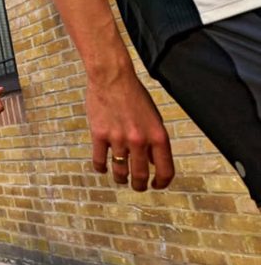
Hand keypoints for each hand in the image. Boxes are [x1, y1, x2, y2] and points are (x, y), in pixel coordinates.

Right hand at [86, 68, 173, 191]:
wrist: (112, 77)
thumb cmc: (134, 95)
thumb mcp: (153, 117)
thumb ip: (154, 140)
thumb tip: (152, 162)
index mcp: (158, 136)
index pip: (165, 170)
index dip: (162, 183)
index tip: (156, 185)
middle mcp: (139, 141)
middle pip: (140, 175)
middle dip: (139, 185)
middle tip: (137, 186)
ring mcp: (118, 139)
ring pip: (120, 171)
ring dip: (121, 179)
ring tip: (120, 179)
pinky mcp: (99, 135)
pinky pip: (99, 160)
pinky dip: (101, 168)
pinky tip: (102, 168)